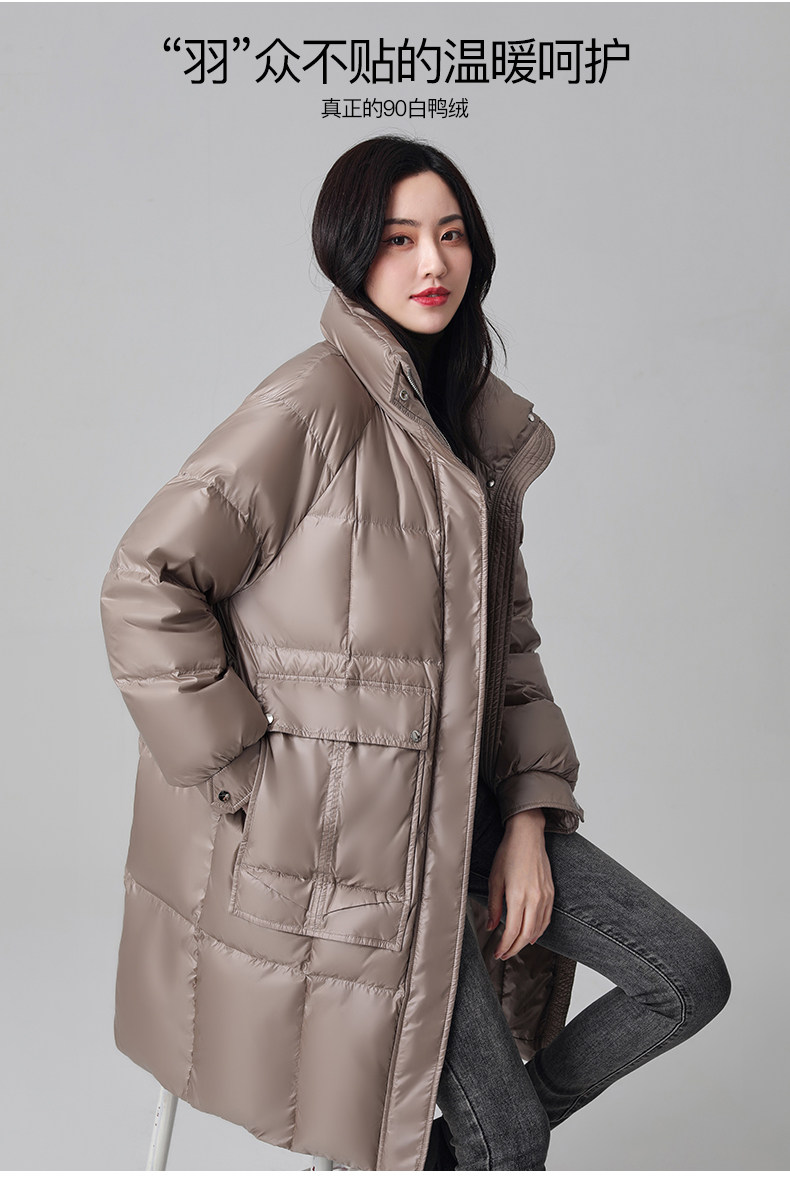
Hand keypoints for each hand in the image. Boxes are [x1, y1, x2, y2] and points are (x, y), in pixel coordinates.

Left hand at [487, 808, 553, 960]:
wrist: (528, 836)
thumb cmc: (508, 853)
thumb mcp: (495, 879)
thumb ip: (493, 906)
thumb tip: (492, 926)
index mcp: (518, 896)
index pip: (513, 931)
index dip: (505, 946)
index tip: (497, 952)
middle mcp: (534, 899)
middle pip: (527, 935)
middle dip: (515, 949)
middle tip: (505, 954)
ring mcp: (545, 896)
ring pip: (538, 929)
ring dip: (527, 942)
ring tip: (515, 947)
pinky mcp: (551, 892)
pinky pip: (547, 918)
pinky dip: (539, 930)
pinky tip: (532, 935)